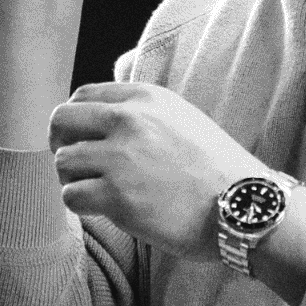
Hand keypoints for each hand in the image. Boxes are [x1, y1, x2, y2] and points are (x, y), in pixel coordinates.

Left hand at [48, 81, 263, 256]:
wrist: (244, 205)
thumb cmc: (219, 170)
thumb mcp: (183, 119)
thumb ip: (145, 114)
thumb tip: (106, 121)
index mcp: (145, 97)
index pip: (83, 95)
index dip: (75, 120)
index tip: (80, 138)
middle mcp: (128, 120)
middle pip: (61, 120)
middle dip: (61, 143)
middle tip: (75, 166)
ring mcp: (120, 158)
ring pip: (63, 161)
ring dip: (72, 178)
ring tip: (93, 191)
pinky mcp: (116, 196)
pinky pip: (71, 196)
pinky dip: (81, 205)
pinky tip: (101, 209)